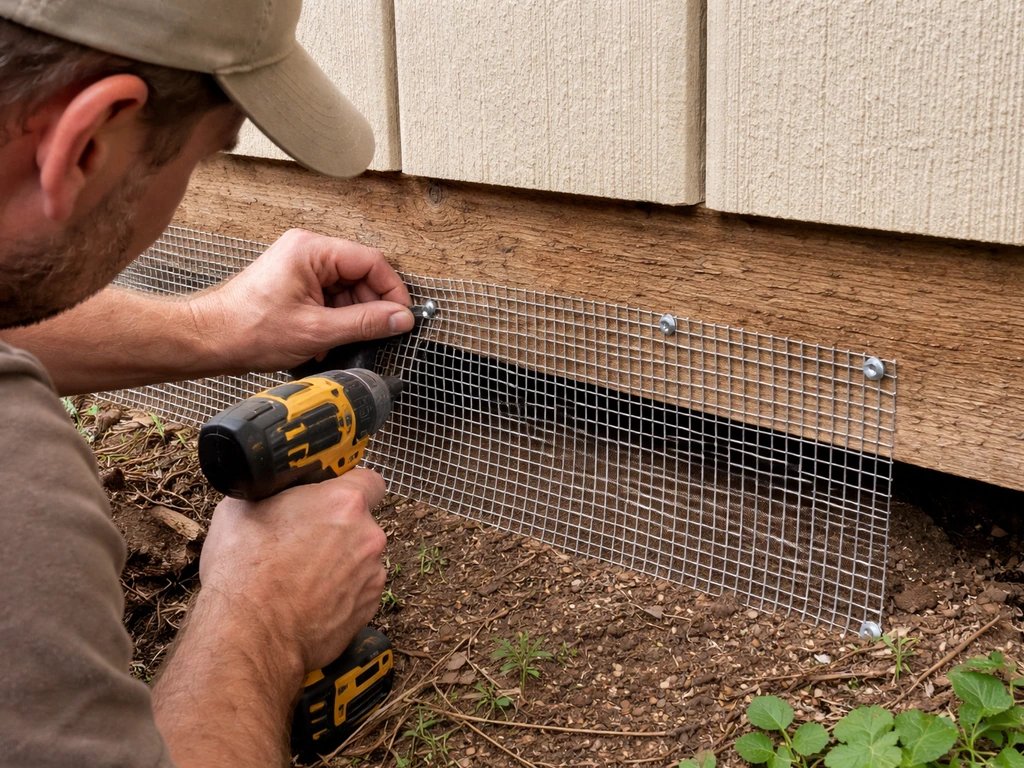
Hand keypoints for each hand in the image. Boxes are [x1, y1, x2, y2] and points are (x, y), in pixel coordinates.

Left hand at [190, 229, 413, 373]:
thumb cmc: (247, 329)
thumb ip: (365, 323)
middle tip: (376, 334)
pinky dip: (335, 320)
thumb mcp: (317, 331)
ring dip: (351, 318)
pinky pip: (330, 298)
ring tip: (341, 342)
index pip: (371, 261)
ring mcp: (300, 267)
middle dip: (370, 307)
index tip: (401, 316)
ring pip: (347, 290)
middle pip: (360, 275)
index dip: (392, 290)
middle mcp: (307, 251)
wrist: (209, 340)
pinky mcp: (295, 284)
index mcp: (312, 250)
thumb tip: (400, 319)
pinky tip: (327, 341)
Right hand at [197, 469, 388, 673]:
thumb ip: (274, 489)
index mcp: (344, 502)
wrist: (250, 636)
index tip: (330, 496)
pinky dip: (341, 591)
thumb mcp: (242, 506)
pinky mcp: (369, 607)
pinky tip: (310, 599)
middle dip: (338, 528)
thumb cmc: (243, 572)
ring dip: (340, 561)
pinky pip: (358, 589)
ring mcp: (372, 574)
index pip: (369, 480)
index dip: (348, 486)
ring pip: (360, 557)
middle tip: (302, 540)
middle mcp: (368, 536)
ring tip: (301, 576)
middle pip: (362, 522)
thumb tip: (276, 487)